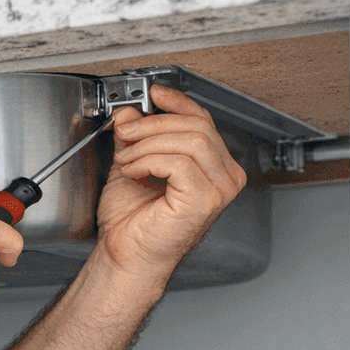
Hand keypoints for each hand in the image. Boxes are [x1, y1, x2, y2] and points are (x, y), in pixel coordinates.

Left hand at [96, 84, 246, 278]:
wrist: (126, 256)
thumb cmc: (133, 223)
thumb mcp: (132, 164)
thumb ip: (136, 137)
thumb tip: (131, 111)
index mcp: (213, 166)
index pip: (202, 120)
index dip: (177, 102)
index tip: (153, 93)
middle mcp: (224, 177)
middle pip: (197, 125)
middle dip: (154, 123)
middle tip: (125, 133)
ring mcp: (219, 189)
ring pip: (190, 140)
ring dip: (149, 143)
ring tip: (127, 158)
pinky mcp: (205, 199)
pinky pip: (179, 161)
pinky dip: (150, 160)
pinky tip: (134, 172)